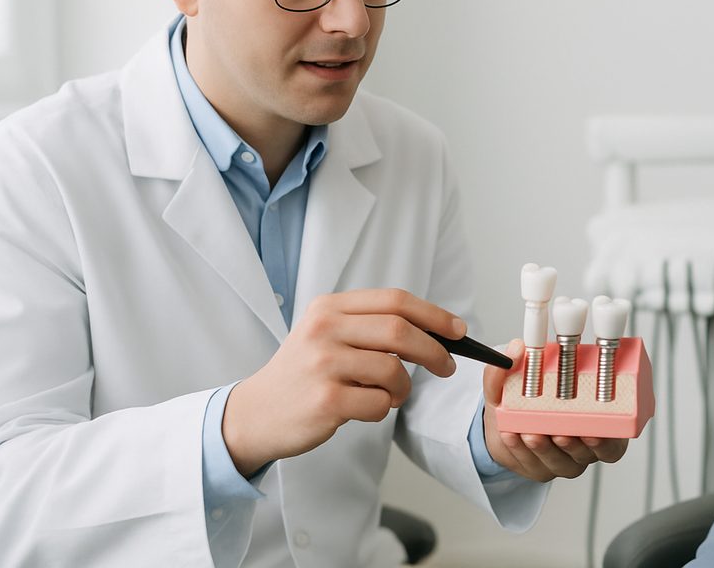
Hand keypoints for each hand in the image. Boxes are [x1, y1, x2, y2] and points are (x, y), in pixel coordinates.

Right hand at [223, 288, 463, 476]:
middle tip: (446, 367)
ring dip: (403, 388)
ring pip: (393, 370)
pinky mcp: (325, 400)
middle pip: (400, 330)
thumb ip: (370, 326)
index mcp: (329, 308)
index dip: (433, 314)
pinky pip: (379, 403)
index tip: (458, 330)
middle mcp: (324, 329)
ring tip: (389, 395)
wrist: (255, 413)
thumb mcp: (327, 335)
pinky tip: (365, 408)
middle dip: (433, 350)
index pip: (394, 300)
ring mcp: (323, 364)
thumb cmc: (304, 374)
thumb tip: (436, 330)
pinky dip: (383, 409)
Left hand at [481, 339, 628, 481]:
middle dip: (574, 445)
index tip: (593, 430)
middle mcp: (582, 445)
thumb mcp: (522, 378)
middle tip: (560, 433)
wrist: (504, 423)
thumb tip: (517, 348)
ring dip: (546, 450)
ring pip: (562, 463)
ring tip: (531, 433)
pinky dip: (521, 451)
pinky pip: (533, 464)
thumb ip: (515, 364)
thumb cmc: (526, 400)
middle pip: (588, 454)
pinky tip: (512, 436)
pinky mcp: (539, 469)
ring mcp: (562, 460)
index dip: (608, 441)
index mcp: (593, 422)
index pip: (614, 441)